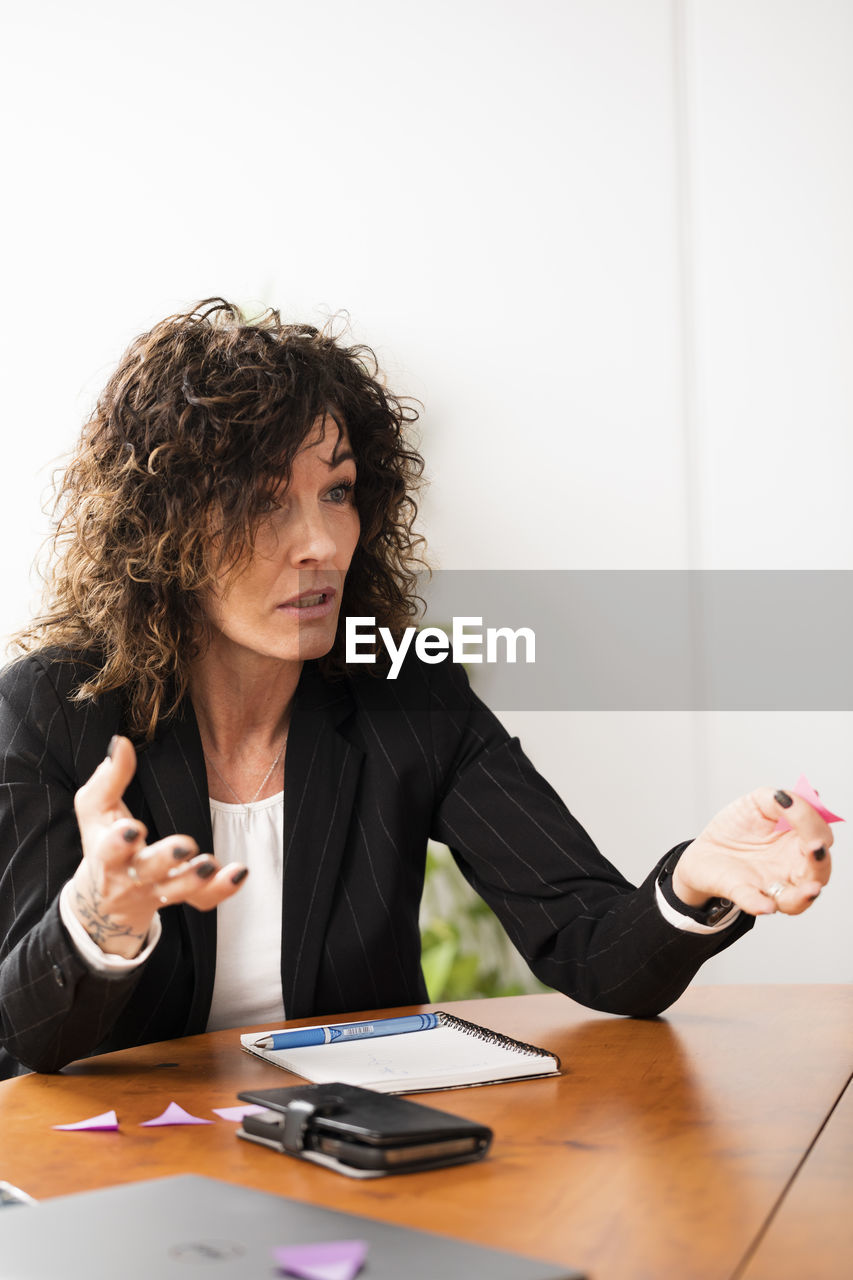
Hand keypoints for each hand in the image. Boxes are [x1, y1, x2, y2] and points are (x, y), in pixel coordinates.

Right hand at [70, 735, 247, 957]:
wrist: (106, 896)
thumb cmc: (102, 839)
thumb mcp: (96, 810)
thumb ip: (109, 777)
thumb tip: (120, 742)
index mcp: (106, 854)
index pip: (108, 851)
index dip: (119, 842)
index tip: (134, 828)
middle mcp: (131, 875)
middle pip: (147, 871)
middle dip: (164, 860)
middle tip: (185, 846)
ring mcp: (158, 889)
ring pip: (176, 890)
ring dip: (194, 878)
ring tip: (211, 863)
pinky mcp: (181, 896)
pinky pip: (203, 900)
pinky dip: (222, 889)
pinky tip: (239, 872)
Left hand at [673, 788, 832, 916]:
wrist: (705, 848)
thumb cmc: (738, 827)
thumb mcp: (758, 802)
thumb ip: (779, 799)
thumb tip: (798, 798)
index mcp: (798, 844)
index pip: (820, 838)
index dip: (815, 826)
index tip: (799, 809)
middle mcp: (790, 870)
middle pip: (817, 873)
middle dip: (820, 862)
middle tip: (815, 846)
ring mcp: (768, 885)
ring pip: (795, 900)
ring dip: (804, 896)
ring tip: (811, 889)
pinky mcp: (741, 892)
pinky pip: (753, 902)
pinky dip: (759, 904)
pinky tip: (765, 905)